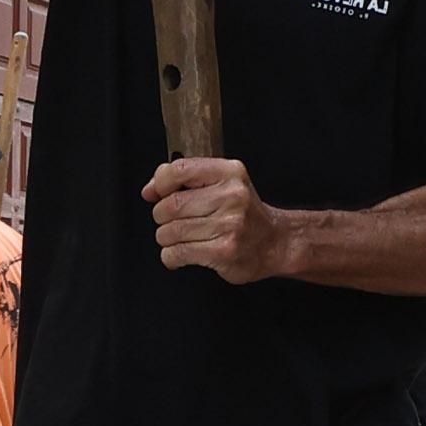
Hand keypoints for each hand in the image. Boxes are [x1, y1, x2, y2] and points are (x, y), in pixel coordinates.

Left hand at [145, 154, 279, 279]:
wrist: (275, 242)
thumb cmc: (244, 213)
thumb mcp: (222, 184)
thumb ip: (185, 180)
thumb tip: (150, 190)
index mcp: (229, 173)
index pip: (179, 169)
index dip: (160, 183)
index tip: (156, 193)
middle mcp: (231, 196)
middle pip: (170, 205)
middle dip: (162, 216)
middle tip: (172, 220)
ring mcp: (228, 225)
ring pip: (170, 231)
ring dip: (166, 238)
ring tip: (180, 238)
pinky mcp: (222, 251)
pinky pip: (177, 253)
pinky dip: (171, 256)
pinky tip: (181, 253)